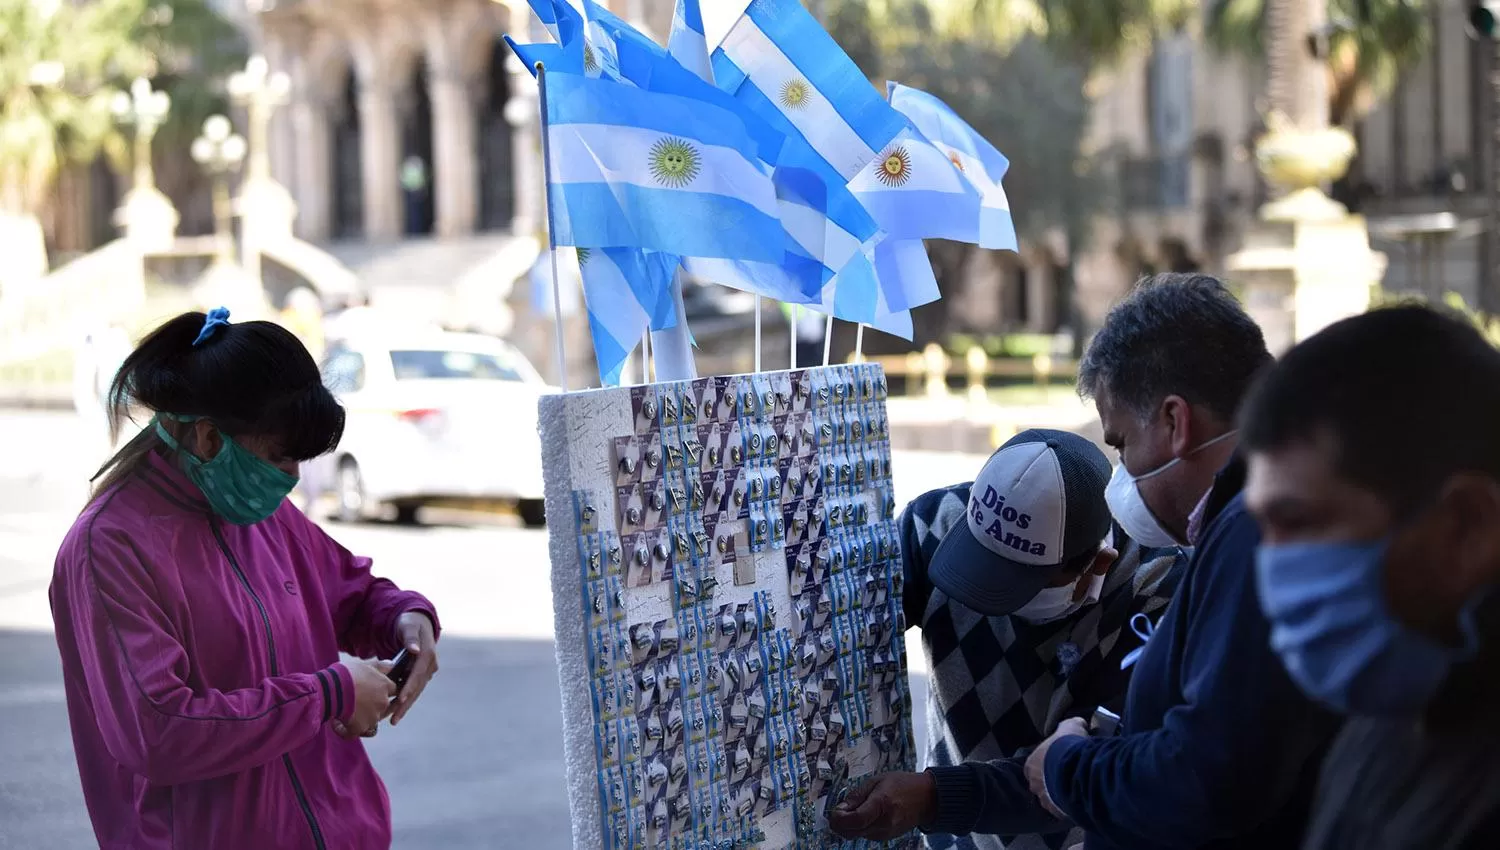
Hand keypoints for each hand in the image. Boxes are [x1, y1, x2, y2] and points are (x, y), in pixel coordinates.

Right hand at [334, 659, 394, 737]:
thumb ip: (380, 666)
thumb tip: (392, 665)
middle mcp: (383, 702)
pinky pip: (355, 732)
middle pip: (383, 706)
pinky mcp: (360, 728)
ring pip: (370, 719)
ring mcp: (373, 717)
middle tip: (357, 701)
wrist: (331, 689)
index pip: (393, 690)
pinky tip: (336, 724)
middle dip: (372, 704)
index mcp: (385, 686)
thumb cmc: (346, 674)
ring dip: (361, 717)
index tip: (373, 690)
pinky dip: (346, 730)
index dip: (383, 690)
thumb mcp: (365, 664)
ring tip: (345, 711)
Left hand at [390, 611, 438, 725]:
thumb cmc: (410, 623)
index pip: (419, 673)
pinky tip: (393, 712)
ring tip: (392, 720)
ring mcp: (426, 671)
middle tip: (394, 719)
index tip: (401, 698)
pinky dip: (403, 700)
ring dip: (404, 706)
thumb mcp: (408, 626)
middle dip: (406, 703)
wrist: (416, 624)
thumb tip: (414, 650)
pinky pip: (411, 689)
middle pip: (417, 687)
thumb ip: (410, 637)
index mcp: (428, 654)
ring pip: (415, 692)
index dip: (410, 686)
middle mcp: (430, 665)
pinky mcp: (420, 675)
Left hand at [827, 771, 936, 839]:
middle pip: (852, 832)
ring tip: (856, 809)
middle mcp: (884, 822)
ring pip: (857, 835)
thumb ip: (857, 795)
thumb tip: (840, 808)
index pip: (855, 820)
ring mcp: (886, 832)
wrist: (926, 799)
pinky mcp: (887, 837)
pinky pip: (866, 835)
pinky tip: (867, 814)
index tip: (834, 812)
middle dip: (840, 824)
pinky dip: (861, 827)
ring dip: (850, 825)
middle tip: (838, 812)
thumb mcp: (877, 781)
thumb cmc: (903, 785)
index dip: (839, 819)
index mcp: (881, 804)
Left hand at [1025, 717, 1088, 817]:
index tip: (1061, 761)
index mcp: (1031, 763)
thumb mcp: (1070, 726)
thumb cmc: (1067, 745)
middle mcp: (1033, 783)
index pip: (1036, 765)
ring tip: (1076, 788)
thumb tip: (1079, 724)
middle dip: (1053, 780)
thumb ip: (1071, 725)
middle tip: (1069, 775)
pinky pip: (1062, 810)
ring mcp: (1044, 799)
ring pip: (1051, 798)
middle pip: (1042, 783)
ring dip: (1060, 794)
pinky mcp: (1056, 812)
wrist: (1077, 768)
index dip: (1049, 763)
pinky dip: (1068, 806)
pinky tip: (1079, 800)